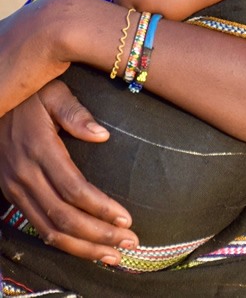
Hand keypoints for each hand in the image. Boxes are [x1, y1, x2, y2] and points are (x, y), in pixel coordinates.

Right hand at [0, 81, 137, 262]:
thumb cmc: (31, 93)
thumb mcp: (53, 92)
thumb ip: (75, 112)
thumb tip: (102, 135)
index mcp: (39, 150)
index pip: (73, 189)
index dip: (100, 208)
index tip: (126, 219)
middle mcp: (24, 174)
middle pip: (63, 217)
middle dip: (98, 235)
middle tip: (130, 244)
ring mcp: (15, 187)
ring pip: (49, 230)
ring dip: (82, 247)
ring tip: (113, 256)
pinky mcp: (11, 193)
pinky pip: (38, 226)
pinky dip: (63, 242)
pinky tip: (85, 247)